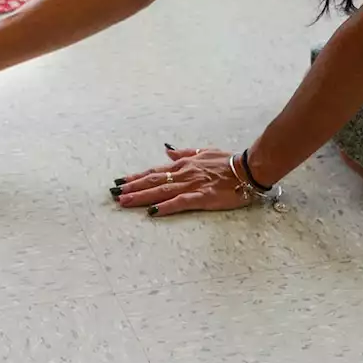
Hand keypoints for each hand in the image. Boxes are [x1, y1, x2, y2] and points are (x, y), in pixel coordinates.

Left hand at [113, 146, 254, 216]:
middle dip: (132, 188)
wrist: (249, 168)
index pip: (154, 171)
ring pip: (161, 191)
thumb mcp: (204, 152)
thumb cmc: (228, 161)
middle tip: (114, 193)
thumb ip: (185, 153)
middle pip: (152, 181)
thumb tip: (168, 150)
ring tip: (124, 201)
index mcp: (184, 165)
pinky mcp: (202, 197)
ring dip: (141, 197)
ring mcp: (192, 185)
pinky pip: (180, 202)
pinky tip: (153, 212)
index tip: (120, 181)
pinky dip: (166, 206)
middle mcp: (183, 174)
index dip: (136, 177)